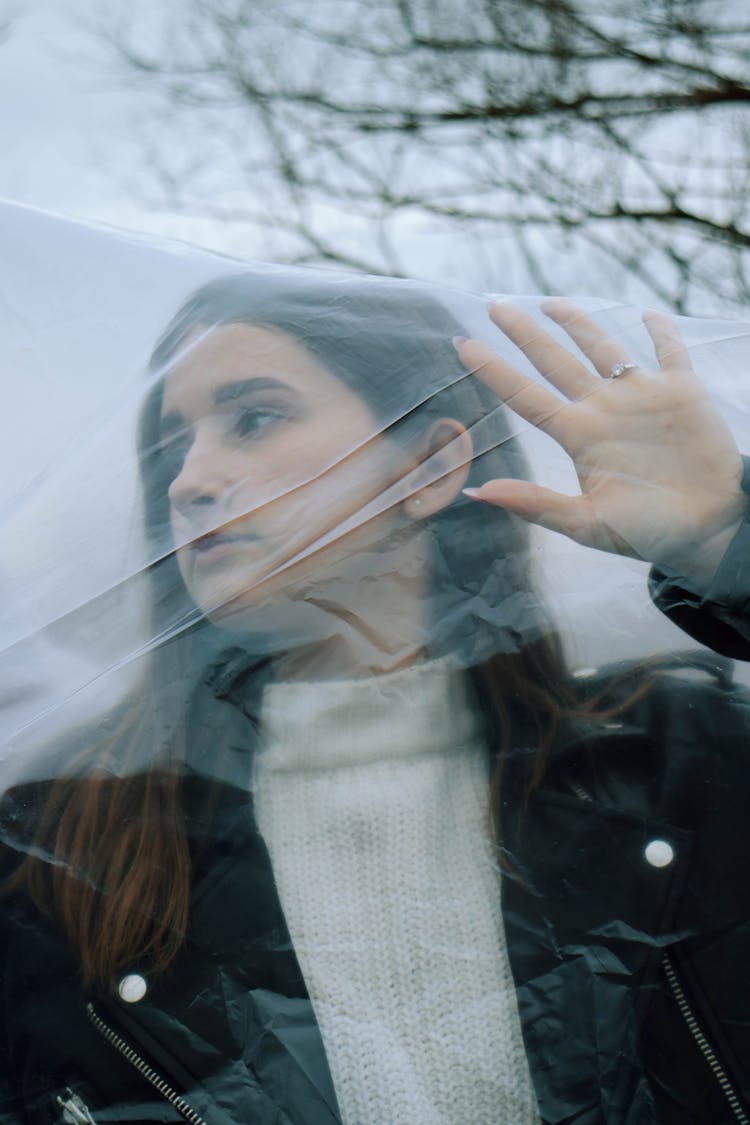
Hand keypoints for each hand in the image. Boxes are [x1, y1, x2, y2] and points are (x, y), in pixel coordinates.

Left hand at [455, 299, 744, 590]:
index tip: (461, 343)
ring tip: (551, 303)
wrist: (709, 532)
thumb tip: (477, 494)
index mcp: (578, 436)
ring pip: (602, 347)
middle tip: (495, 306)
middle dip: (526, 334)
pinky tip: (648, 313)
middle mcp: (602, 410)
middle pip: (554, 361)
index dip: (493, 368)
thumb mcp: (587, 524)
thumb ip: (535, 505)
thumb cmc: (648, 534)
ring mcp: (640, 397)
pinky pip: (669, 351)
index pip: (524, 395)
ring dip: (579, 323)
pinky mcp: (681, 392)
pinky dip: (660, 331)